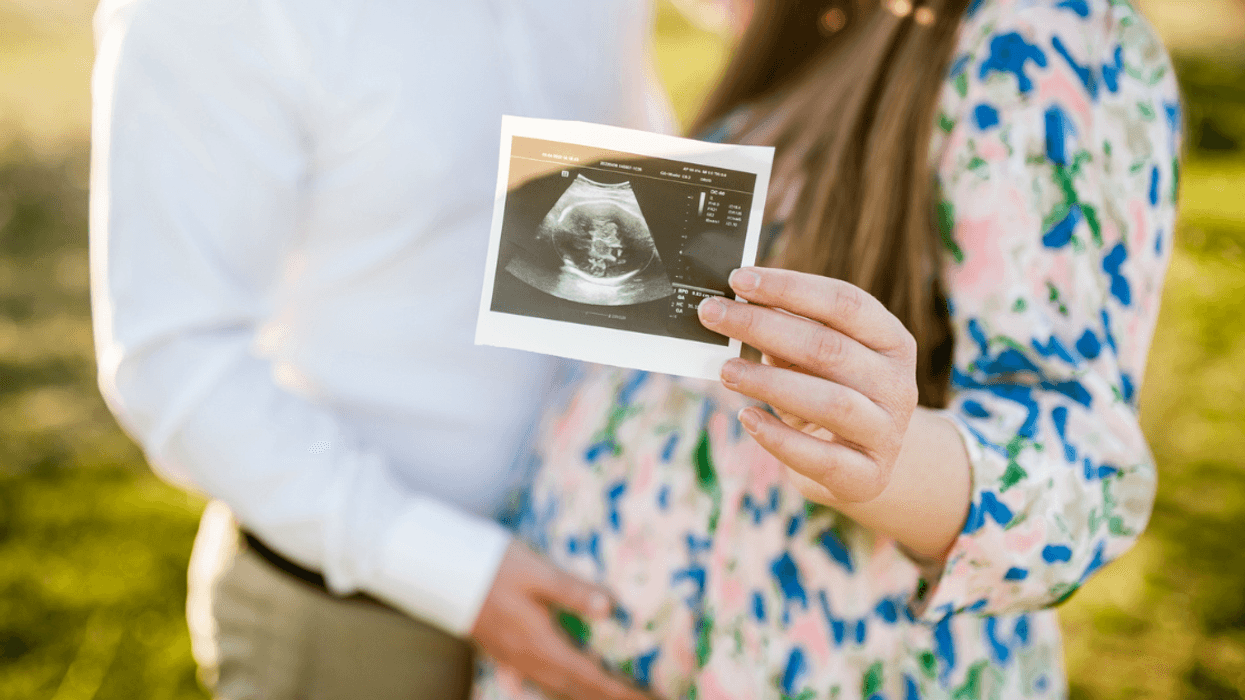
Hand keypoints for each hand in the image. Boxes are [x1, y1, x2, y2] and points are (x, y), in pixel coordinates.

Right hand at [470, 542, 651, 699]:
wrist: (437, 570)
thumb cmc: (490, 565)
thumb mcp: (535, 572)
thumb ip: (573, 591)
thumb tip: (610, 608)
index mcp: (541, 643)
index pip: (590, 676)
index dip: (621, 690)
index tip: (649, 697)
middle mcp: (528, 658)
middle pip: (576, 689)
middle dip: (609, 697)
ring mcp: (513, 658)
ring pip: (557, 687)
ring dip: (586, 694)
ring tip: (610, 695)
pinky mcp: (503, 651)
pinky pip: (539, 679)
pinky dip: (561, 686)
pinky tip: (565, 683)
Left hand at [697, 267, 918, 503]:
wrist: (862, 466)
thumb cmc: (828, 395)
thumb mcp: (816, 361)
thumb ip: (787, 333)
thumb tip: (733, 307)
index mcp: (892, 341)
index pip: (845, 302)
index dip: (790, 288)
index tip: (739, 279)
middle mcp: (897, 384)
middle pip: (829, 347)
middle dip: (763, 326)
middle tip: (712, 315)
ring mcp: (887, 433)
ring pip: (830, 401)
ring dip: (770, 382)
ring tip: (726, 370)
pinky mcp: (868, 477)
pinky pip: (820, 458)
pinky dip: (779, 437)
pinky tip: (747, 418)